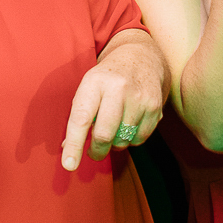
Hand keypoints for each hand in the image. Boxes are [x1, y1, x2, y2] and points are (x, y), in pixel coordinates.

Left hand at [61, 31, 166, 170]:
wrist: (142, 57)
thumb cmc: (108, 77)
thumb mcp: (89, 86)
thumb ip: (79, 115)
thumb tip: (67, 149)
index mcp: (95, 82)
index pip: (82, 118)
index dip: (74, 144)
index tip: (69, 164)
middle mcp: (118, 88)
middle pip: (104, 134)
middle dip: (96, 151)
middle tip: (93, 153)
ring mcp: (139, 98)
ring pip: (123, 140)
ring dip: (114, 144)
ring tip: (113, 130)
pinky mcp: (155, 107)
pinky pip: (139, 139)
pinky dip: (130, 140)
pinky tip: (128, 126)